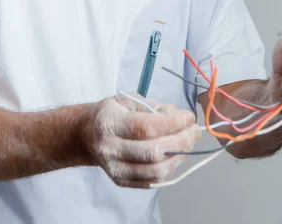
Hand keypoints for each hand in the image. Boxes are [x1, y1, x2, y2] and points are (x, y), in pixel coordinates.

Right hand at [82, 93, 200, 187]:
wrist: (87, 135)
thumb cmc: (111, 113)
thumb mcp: (127, 100)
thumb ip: (153, 107)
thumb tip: (178, 115)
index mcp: (109, 123)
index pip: (145, 127)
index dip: (172, 123)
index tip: (189, 117)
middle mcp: (110, 149)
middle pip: (153, 152)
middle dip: (181, 141)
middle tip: (194, 130)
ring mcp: (114, 169)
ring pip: (155, 171)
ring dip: (179, 156)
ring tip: (189, 143)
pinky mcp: (121, 182)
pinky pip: (152, 181)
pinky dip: (170, 168)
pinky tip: (176, 155)